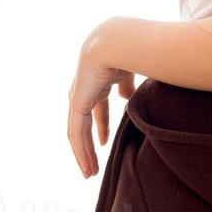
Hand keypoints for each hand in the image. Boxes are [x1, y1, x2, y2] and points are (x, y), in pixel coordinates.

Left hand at [67, 21, 135, 178]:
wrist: (120, 41)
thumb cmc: (135, 49)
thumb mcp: (133, 70)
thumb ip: (128, 85)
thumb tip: (127, 97)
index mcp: (100, 76)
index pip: (97, 104)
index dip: (102, 123)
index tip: (107, 140)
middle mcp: (86, 84)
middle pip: (85, 119)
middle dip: (91, 140)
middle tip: (95, 162)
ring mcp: (80, 93)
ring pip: (78, 130)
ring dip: (84, 151)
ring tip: (89, 171)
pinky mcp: (78, 102)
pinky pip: (77, 132)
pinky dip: (82, 150)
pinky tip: (87, 164)